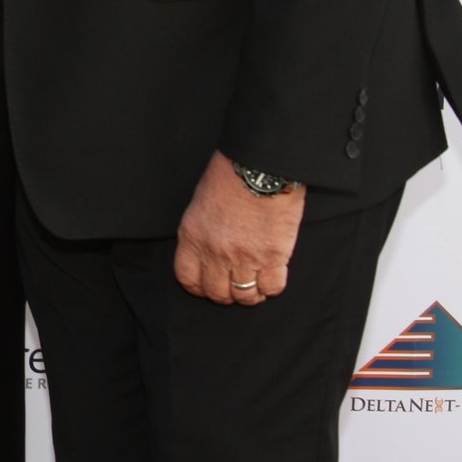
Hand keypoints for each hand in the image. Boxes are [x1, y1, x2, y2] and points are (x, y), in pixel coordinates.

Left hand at [174, 152, 304, 307]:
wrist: (260, 166)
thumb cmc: (230, 175)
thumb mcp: (200, 202)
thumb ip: (201, 231)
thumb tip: (208, 250)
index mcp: (193, 237)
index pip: (188, 279)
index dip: (199, 288)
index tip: (207, 287)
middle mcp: (215, 252)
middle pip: (217, 293)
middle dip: (225, 295)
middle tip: (234, 288)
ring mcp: (244, 258)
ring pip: (245, 296)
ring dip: (250, 295)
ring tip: (255, 286)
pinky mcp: (273, 257)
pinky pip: (272, 287)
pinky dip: (272, 287)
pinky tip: (272, 277)